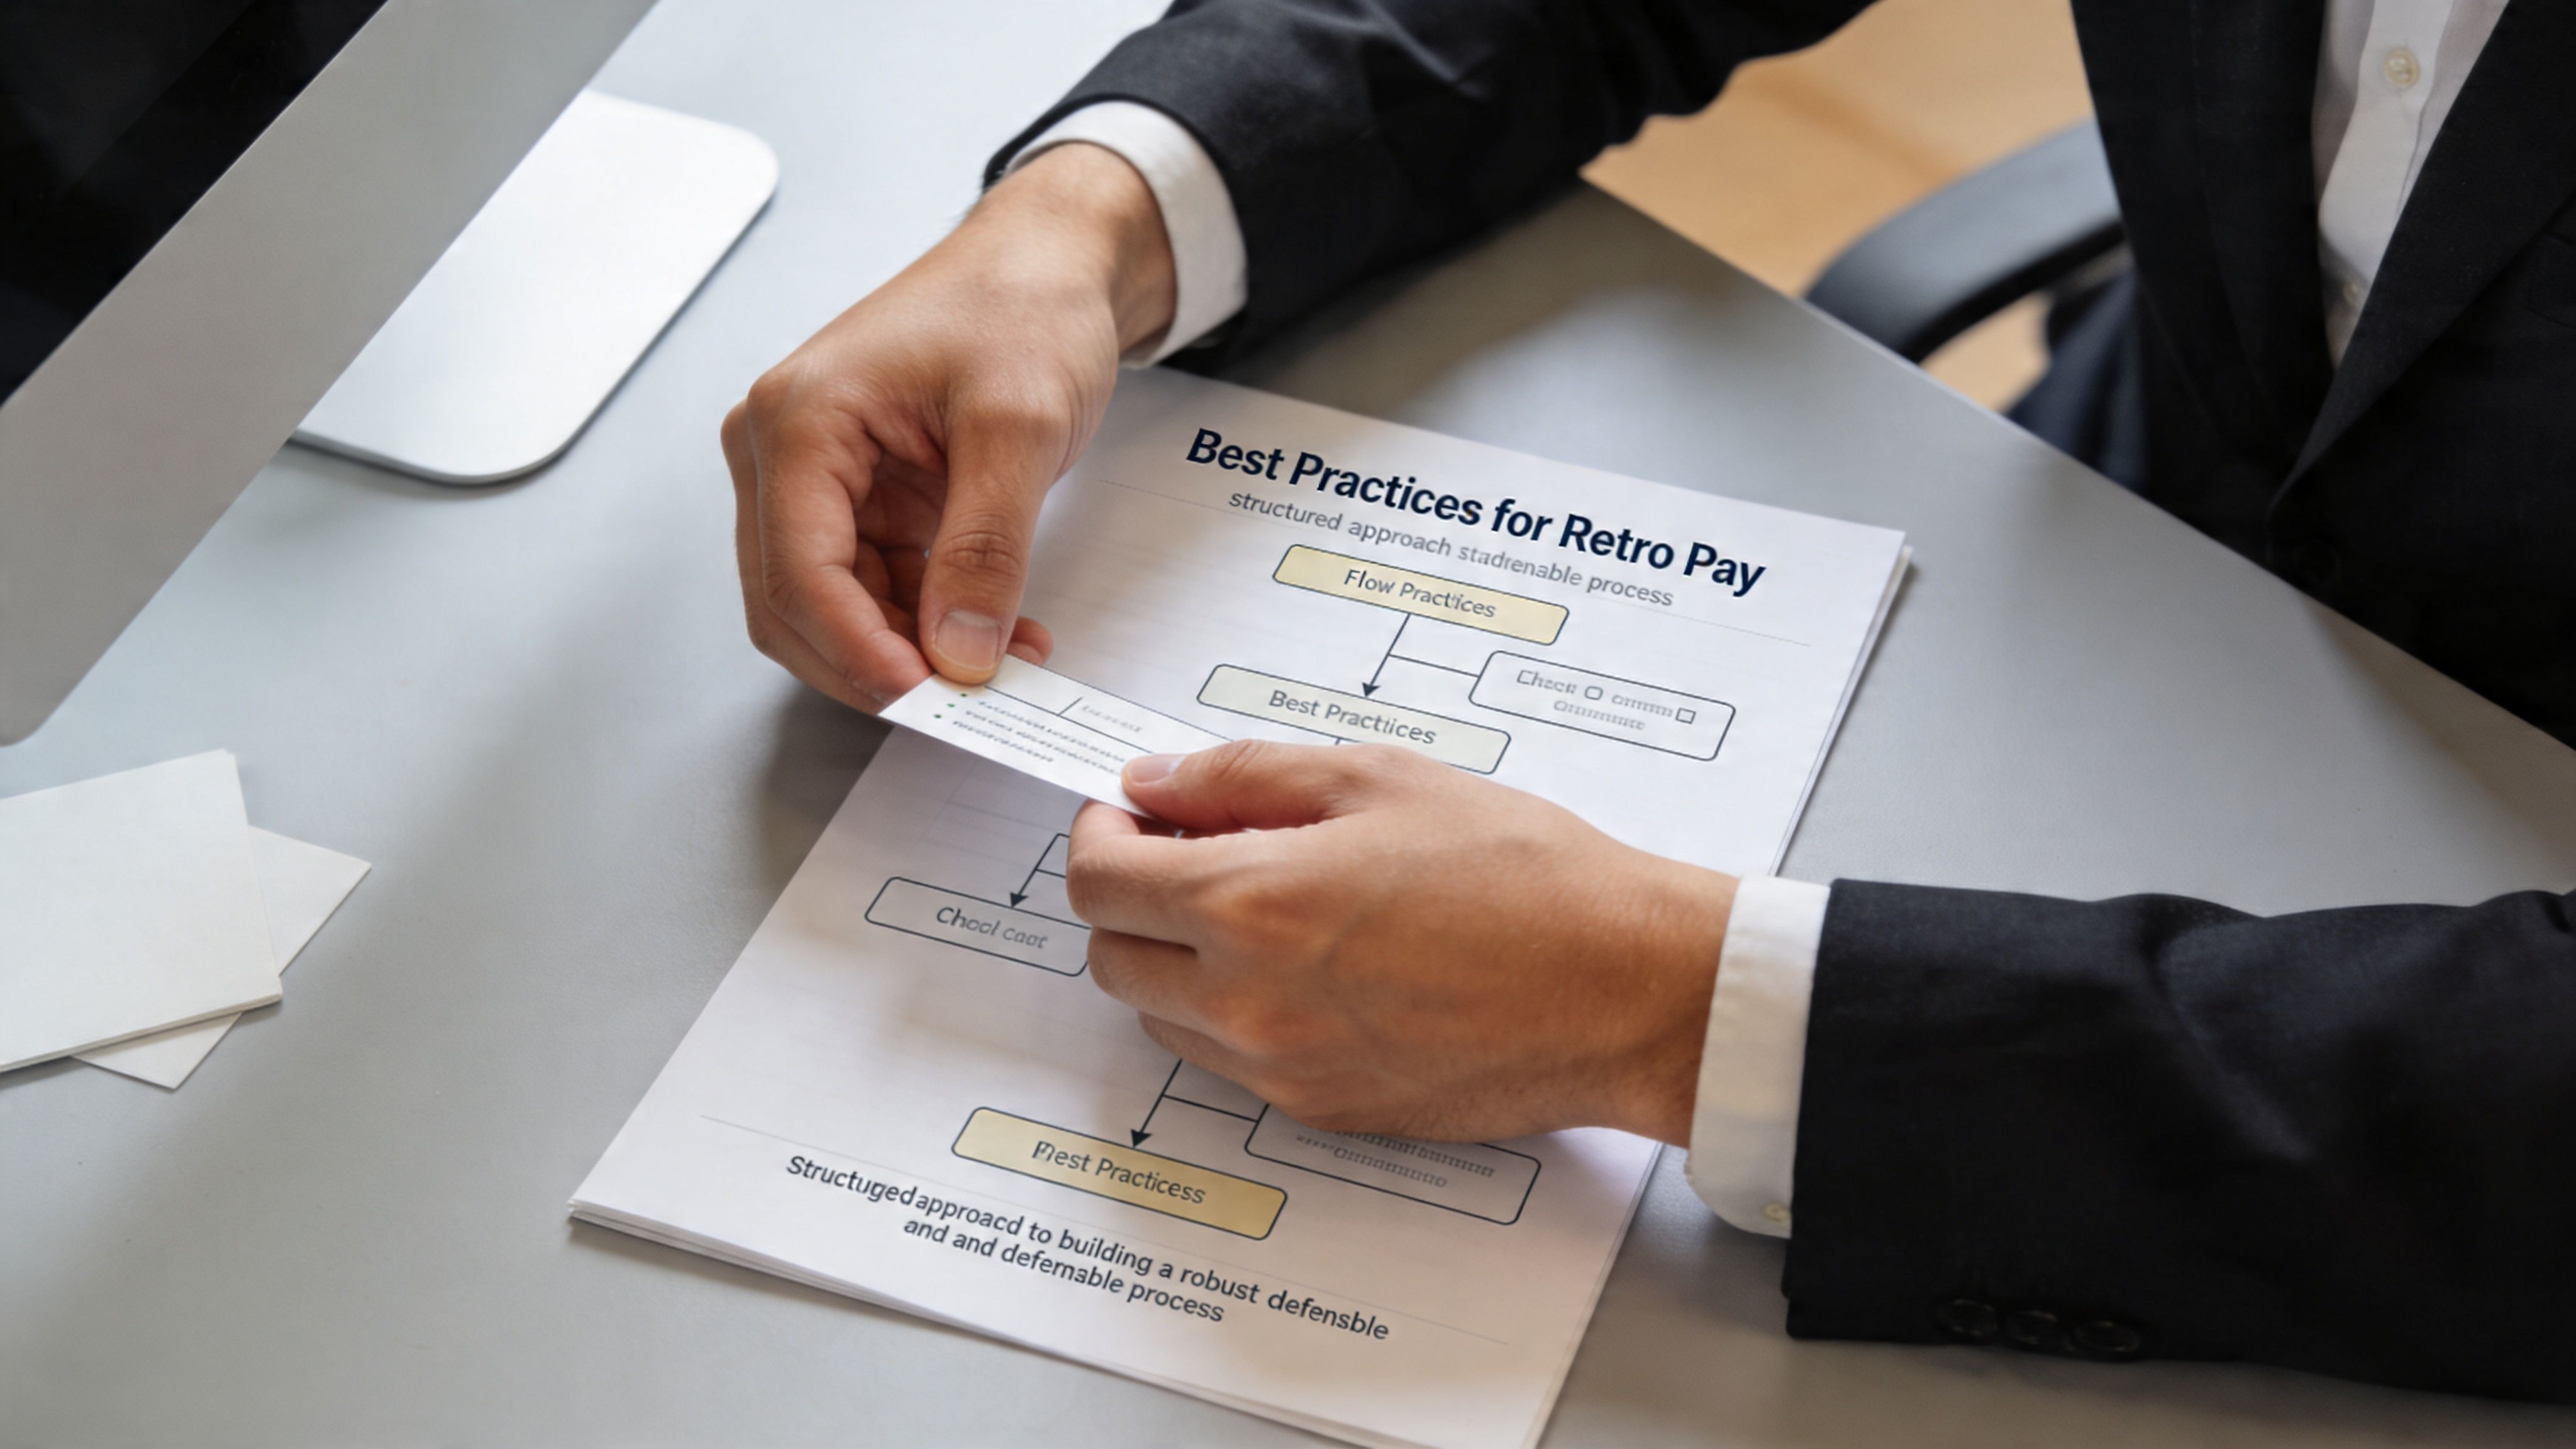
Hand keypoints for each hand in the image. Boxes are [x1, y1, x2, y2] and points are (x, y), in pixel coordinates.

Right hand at [721, 143, 1177, 709]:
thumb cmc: (1023, 307)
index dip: (856, 650)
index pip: (797, 573)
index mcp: (797, 421)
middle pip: (793, 606)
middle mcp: (781, 452)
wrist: (1047, 264)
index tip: (929, 695)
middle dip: (875, 663)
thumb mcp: (1019, 424)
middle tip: (966, 701)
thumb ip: (986, 546)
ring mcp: (813, 480)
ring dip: (907, 651)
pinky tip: (993, 633)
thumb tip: (959, 653)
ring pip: (832, 611)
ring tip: (1001, 662)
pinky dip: (924, 625)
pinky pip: (872, 591)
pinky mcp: (857, 501)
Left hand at [1066, 742, 1736, 1144]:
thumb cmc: (1526, 877)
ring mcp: (1282, 1068)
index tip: (1131, 811)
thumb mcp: (1378, 778)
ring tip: (1259, 906)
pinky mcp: (1322, 1109)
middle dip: (1128, 896)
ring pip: (1161, 1016)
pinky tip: (1309, 965)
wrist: (1622, 988)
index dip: (1100, 832)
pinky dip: (1233, 1011)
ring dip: (1175, 958)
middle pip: (1110, 956)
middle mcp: (1249, 1001)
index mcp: (1252, 904)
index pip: (1098, 880)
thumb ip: (1245, 775)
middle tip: (1189, 850)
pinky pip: (1229, 1062)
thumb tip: (1157, 781)